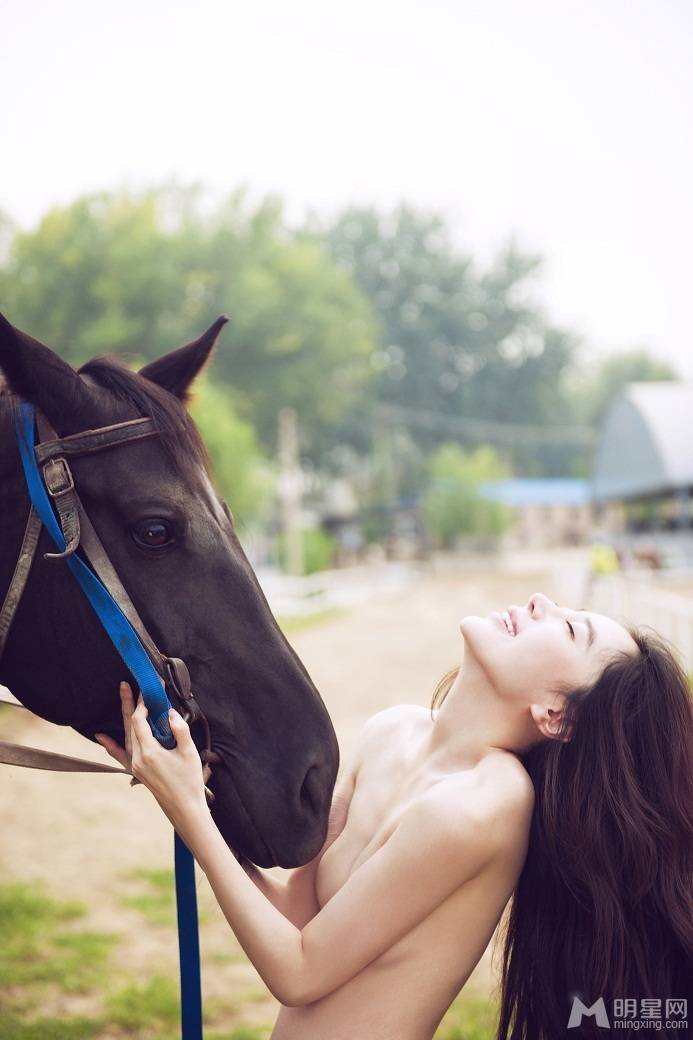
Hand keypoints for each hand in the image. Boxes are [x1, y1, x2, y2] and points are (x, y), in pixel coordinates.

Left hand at [96, 681, 207, 824]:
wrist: (185, 809)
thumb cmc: (189, 782)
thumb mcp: (188, 752)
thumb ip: (179, 729)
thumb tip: (170, 712)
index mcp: (149, 753)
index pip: (140, 721)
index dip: (143, 703)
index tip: (151, 689)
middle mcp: (138, 759)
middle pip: (130, 725)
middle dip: (129, 704)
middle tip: (125, 684)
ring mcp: (135, 766)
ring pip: (127, 736)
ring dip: (126, 717)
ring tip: (124, 698)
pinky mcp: (138, 771)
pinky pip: (121, 755)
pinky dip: (111, 745)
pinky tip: (101, 737)